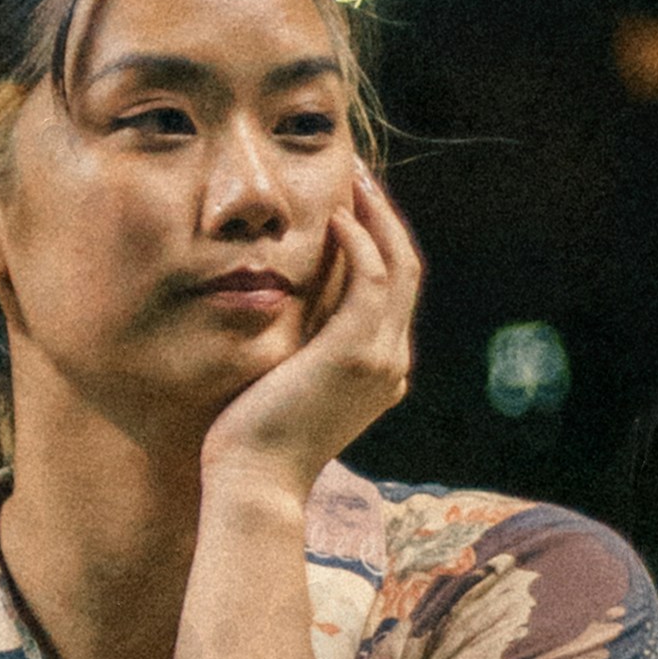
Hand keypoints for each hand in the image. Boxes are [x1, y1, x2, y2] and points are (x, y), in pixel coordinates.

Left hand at [200, 159, 421, 496]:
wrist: (254, 481)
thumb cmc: (252, 440)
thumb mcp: (285, 382)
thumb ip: (299, 345)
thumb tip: (283, 302)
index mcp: (380, 371)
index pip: (391, 292)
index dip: (377, 243)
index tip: (349, 207)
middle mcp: (391, 363)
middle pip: (405, 271)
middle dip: (384, 218)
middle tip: (359, 177)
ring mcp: (381, 358)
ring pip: (398, 266)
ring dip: (378, 217)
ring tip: (353, 180)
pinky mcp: (357, 352)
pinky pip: (372, 279)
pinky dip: (360, 242)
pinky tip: (335, 217)